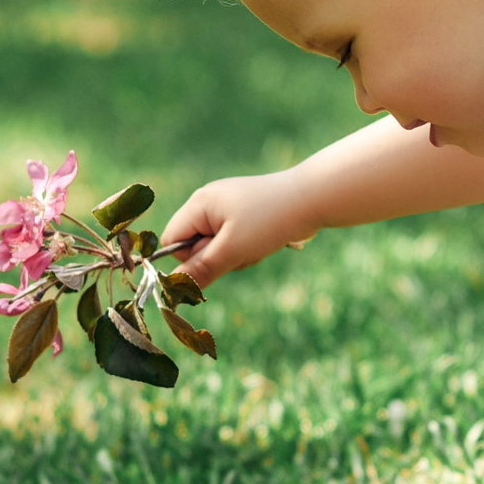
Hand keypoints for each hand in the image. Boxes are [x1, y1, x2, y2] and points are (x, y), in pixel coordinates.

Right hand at [158, 171, 318, 286]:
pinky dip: (248, 248)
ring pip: (217, 247)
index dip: (187, 257)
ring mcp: (228, 207)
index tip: (215, 259)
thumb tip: (172, 285)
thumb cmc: (269, 220)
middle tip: (242, 249)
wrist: (313, 198)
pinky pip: (235, 242)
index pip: (171, 238)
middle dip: (218, 257)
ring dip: (237, 255)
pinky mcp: (245, 215)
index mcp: (199, 203)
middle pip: (195, 245)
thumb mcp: (232, 249)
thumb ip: (201, 268)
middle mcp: (209, 202)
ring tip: (258, 243)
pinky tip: (265, 241)